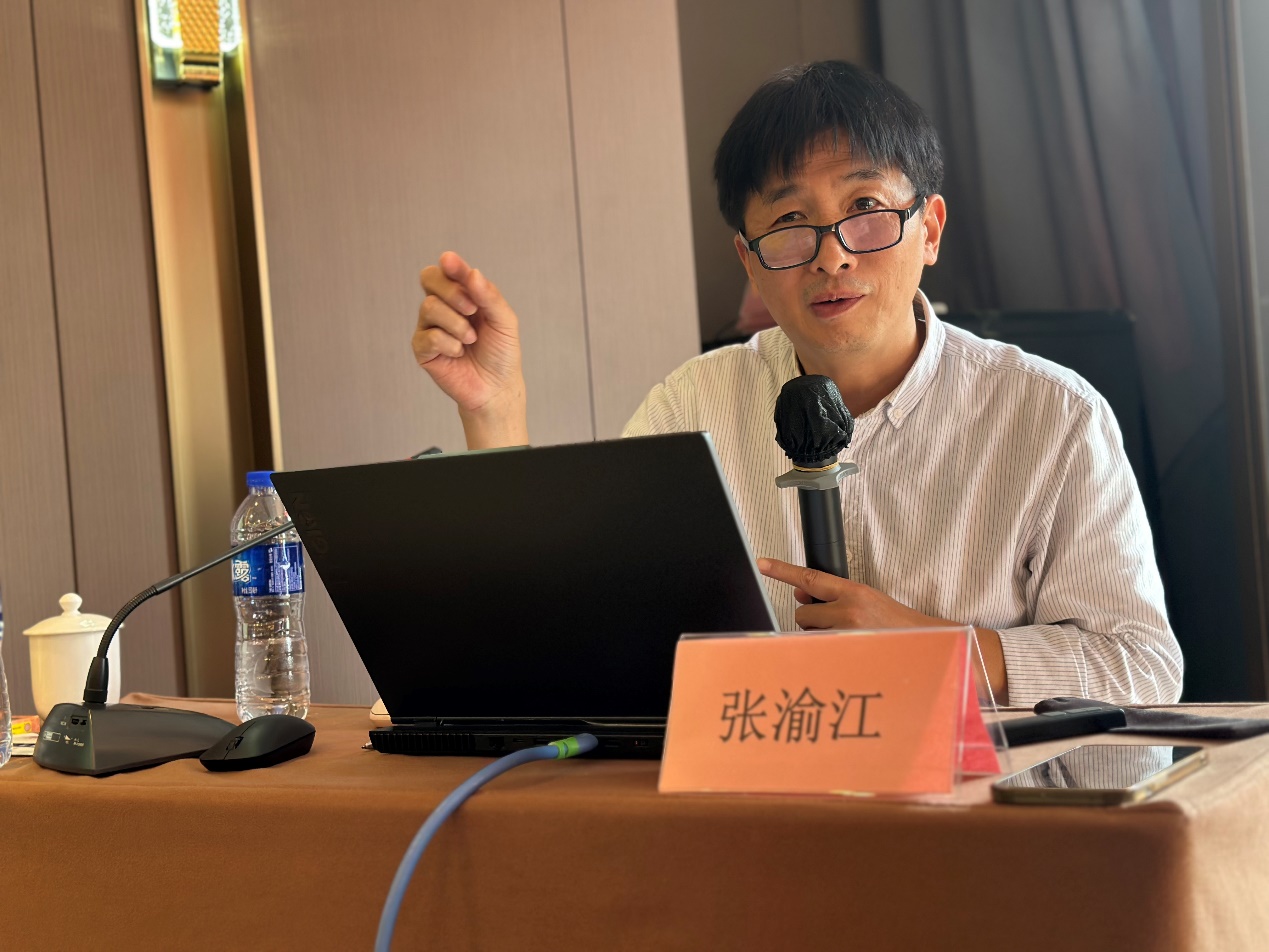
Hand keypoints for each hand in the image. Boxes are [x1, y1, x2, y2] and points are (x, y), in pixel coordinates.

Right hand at [414, 252, 527, 445]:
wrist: (497, 387)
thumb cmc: (501, 352)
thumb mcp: (504, 321)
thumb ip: (489, 296)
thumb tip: (472, 273)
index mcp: (463, 295)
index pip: (448, 270)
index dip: (449, 264)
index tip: (450, 262)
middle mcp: (443, 306)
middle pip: (429, 278)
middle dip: (452, 292)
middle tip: (472, 310)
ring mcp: (429, 326)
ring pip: (429, 306)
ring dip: (456, 324)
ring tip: (471, 340)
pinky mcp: (422, 349)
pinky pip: (428, 336)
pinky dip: (449, 344)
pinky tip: (458, 353)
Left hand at [757, 557, 1006, 697]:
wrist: (927, 645)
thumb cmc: (896, 625)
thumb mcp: (866, 599)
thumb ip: (834, 596)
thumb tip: (802, 595)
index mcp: (854, 592)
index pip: (810, 578)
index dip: (783, 570)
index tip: (762, 563)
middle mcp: (848, 611)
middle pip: (803, 614)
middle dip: (812, 620)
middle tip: (835, 625)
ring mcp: (846, 635)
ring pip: (809, 635)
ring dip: (819, 637)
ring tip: (847, 638)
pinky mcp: (846, 655)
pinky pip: (819, 652)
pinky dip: (825, 652)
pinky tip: (846, 652)